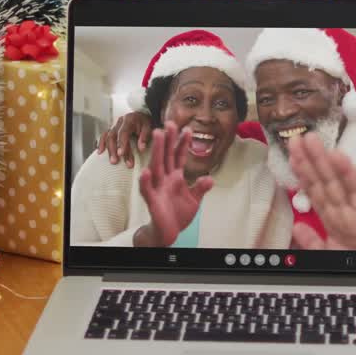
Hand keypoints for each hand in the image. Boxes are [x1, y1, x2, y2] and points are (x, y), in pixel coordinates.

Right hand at [95, 111, 153, 167]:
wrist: (142, 116)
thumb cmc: (145, 122)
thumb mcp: (148, 127)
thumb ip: (144, 137)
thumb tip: (141, 148)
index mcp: (129, 119)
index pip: (123, 132)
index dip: (121, 143)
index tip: (121, 154)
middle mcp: (120, 122)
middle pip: (113, 136)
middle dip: (113, 149)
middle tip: (115, 161)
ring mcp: (114, 125)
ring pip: (107, 137)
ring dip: (108, 149)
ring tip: (111, 160)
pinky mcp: (112, 129)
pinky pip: (104, 135)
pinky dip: (101, 143)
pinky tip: (100, 152)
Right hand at [135, 122, 212, 246]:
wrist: (169, 232)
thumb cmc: (178, 214)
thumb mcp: (194, 200)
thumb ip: (200, 188)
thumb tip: (209, 178)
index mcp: (176, 177)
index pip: (179, 156)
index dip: (183, 143)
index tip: (188, 129)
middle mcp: (165, 179)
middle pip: (166, 156)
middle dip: (168, 140)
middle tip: (169, 123)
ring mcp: (157, 188)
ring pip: (156, 166)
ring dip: (157, 151)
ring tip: (158, 135)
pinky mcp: (152, 200)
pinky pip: (147, 189)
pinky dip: (146, 181)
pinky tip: (146, 171)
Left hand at [288, 132, 355, 250]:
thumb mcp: (329, 253)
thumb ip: (312, 242)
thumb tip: (297, 227)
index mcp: (333, 217)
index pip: (314, 191)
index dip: (302, 174)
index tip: (291, 156)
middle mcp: (342, 209)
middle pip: (321, 181)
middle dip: (308, 160)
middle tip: (295, 138)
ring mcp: (355, 207)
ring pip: (334, 180)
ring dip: (321, 159)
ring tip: (310, 139)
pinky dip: (347, 171)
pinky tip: (337, 155)